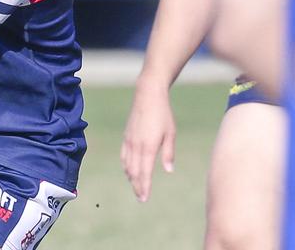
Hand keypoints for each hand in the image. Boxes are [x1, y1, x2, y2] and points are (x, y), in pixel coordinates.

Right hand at [120, 81, 175, 201]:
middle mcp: (136, 145)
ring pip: (127, 164)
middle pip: (134, 171)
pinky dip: (126, 166)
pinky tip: (129, 170)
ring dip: (131, 177)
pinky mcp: (126, 136)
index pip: (144, 172)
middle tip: (141, 198)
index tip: (144, 198)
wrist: (147, 96)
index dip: (144, 186)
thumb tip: (168, 170)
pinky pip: (124, 155)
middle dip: (137, 186)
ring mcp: (129, 140)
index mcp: (148, 146)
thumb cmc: (163, 114)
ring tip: (136, 187)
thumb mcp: (170, 134)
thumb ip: (169, 153)